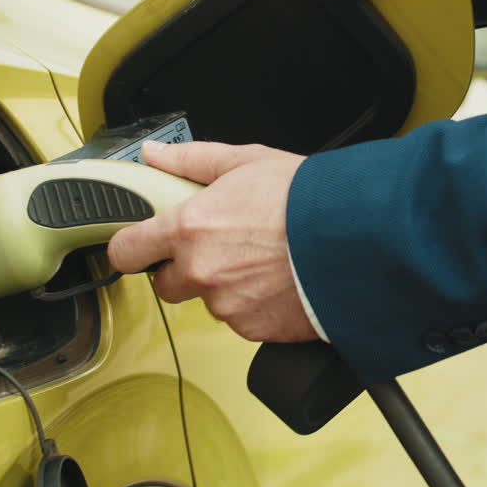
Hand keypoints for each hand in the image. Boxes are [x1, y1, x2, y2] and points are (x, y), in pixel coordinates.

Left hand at [107, 141, 315, 342]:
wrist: (359, 239)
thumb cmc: (308, 198)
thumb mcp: (247, 161)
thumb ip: (191, 161)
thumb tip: (154, 154)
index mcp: (190, 228)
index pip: (127, 250)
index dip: (132, 246)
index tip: (142, 243)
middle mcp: (201, 272)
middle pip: (165, 284)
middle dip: (183, 269)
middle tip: (219, 247)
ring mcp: (227, 306)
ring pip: (209, 301)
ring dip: (225, 286)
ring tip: (263, 261)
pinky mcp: (254, 331)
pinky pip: (241, 321)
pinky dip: (255, 305)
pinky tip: (279, 282)